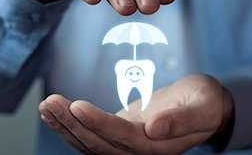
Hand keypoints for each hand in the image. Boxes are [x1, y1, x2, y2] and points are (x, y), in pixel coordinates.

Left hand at [39, 74, 233, 153]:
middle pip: (100, 145)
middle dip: (73, 124)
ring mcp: (127, 145)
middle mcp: (139, 152)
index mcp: (159, 149)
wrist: (202, 104)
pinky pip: (92, 134)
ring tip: (46, 105)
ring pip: (90, 143)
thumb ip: (182, 120)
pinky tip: (55, 111)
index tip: (78, 106)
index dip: (100, 125)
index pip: (124, 140)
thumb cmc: (205, 101)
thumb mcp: (203, 105)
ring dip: (66, 125)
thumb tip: (155, 128)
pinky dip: (71, 124)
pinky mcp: (119, 134)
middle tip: (51, 102)